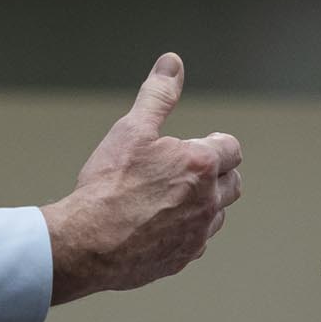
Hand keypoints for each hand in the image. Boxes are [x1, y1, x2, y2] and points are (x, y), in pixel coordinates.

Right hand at [40, 53, 243, 305]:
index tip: (194, 145)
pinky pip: (197, 242)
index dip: (213, 143)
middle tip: (183, 170)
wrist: (87, 242)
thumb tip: (172, 63)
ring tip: (167, 197)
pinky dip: (185, 231)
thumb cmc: (108, 184)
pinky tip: (157, 225)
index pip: (231, 148)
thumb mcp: (132, 129)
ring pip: (217, 215)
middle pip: (233, 182)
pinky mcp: (184, 258)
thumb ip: (158, 95)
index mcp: (201, 165)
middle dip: (216, 173)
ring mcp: (198, 234)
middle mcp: (208, 201)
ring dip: (203, 204)